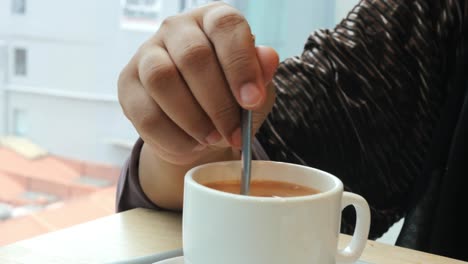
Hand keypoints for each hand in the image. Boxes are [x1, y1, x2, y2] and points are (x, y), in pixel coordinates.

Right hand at [118, 2, 278, 165]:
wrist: (200, 128)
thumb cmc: (231, 100)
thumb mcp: (256, 90)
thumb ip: (262, 75)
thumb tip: (268, 58)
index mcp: (212, 20)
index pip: (226, 26)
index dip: (240, 64)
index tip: (252, 100)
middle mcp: (177, 29)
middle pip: (193, 56)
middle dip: (218, 103)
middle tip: (233, 133)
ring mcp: (147, 53)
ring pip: (162, 80)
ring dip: (192, 118)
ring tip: (212, 138)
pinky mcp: (127, 84)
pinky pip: (145, 113)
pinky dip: (172, 137)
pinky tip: (190, 144)